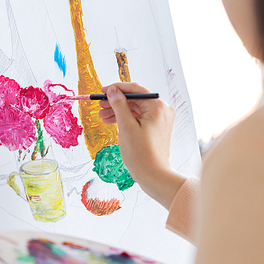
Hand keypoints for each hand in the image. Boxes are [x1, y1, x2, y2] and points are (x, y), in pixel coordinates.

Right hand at [99, 83, 186, 209]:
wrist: (154, 175)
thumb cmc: (141, 154)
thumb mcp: (126, 126)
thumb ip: (119, 105)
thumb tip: (112, 90)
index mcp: (158, 106)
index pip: (135, 89)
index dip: (117, 88)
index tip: (102, 91)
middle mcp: (162, 110)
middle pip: (135, 99)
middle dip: (116, 102)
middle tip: (100, 106)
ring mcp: (161, 120)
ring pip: (136, 109)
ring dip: (119, 111)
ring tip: (103, 116)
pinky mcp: (157, 128)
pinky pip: (140, 118)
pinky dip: (127, 119)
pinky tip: (112, 122)